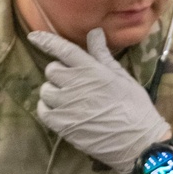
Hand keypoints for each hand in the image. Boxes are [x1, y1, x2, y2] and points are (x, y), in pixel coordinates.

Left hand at [32, 28, 169, 173]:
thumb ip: (103, 55)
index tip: (34, 37)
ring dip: (55, 93)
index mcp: (91, 70)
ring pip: (46, 90)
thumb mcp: (122, 77)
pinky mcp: (62, 124)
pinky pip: (43, 110)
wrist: (138, 141)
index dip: (45, 41)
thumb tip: (94, 32)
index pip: (62, 49)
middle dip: (60, 74)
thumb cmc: (135, 107)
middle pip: (52, 70)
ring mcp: (66, 105)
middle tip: (75, 84)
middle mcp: (75, 83)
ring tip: (70, 101)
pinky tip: (62, 112)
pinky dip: (49, 109)